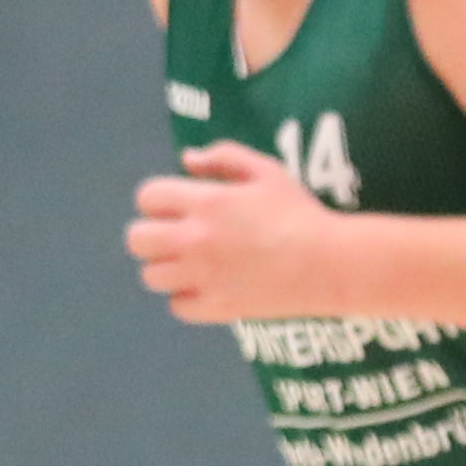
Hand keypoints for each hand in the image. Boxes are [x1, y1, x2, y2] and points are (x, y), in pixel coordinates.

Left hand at [128, 141, 377, 326]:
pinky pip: (177, 305)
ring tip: (189, 263)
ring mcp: (203, 277)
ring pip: (151, 276)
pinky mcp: (216, 307)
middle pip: (137, 240)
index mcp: (206, 203)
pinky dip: (186, 297)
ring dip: (165, 267)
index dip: (156, 200)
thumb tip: (186, 160)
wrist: (328, 264)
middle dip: (150, 234)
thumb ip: (224, 157)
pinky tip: (206, 286)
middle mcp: (195, 240)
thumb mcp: (267, 171)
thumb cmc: (299, 213)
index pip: (148, 197)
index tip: (175, 206)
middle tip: (174, 236)